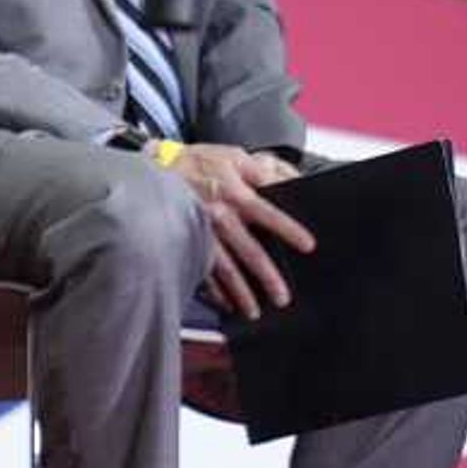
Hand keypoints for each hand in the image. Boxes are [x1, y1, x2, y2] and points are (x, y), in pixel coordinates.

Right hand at [168, 143, 315, 318]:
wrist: (158, 169)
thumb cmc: (199, 163)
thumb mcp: (235, 156)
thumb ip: (264, 170)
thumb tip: (291, 182)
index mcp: (235, 193)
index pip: (269, 214)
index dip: (289, 230)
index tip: (308, 246)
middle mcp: (221, 217)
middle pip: (249, 251)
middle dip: (268, 277)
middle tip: (282, 297)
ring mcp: (203, 233)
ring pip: (226, 269)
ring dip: (241, 293)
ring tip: (254, 311)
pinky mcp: (189, 243)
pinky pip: (203, 272)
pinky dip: (215, 291)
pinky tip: (227, 303)